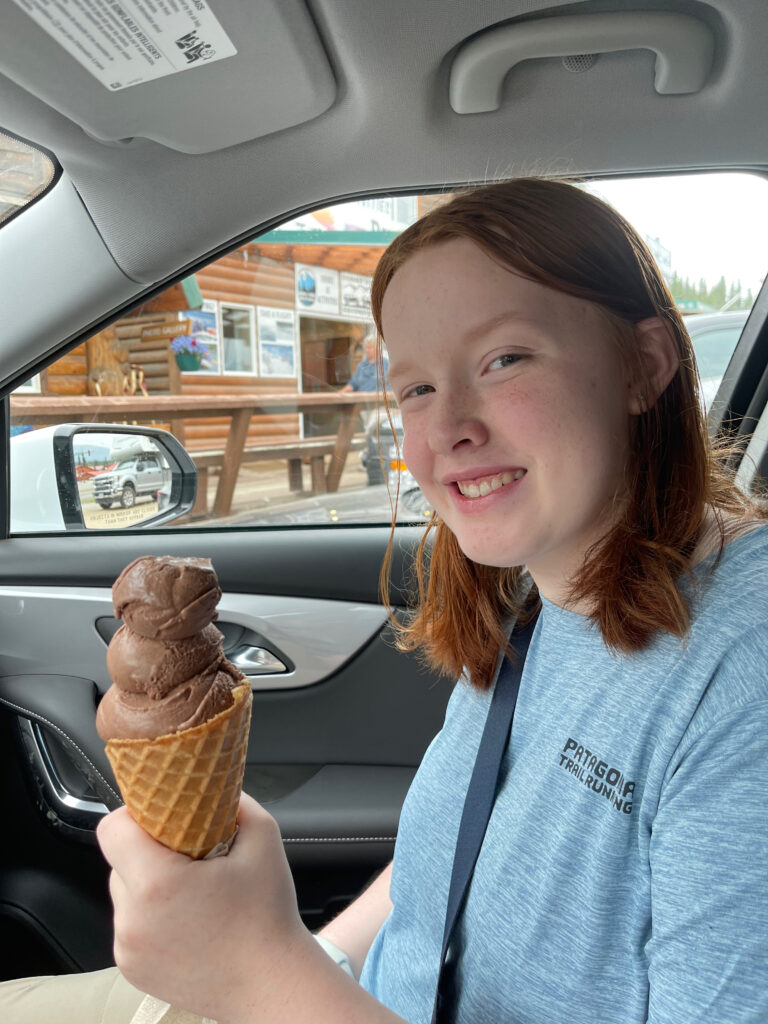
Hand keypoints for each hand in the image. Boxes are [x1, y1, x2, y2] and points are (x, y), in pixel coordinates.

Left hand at [97, 793, 308, 1021]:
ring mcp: (128, 948)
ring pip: (124, 893)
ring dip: (149, 884)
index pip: (113, 828)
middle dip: (148, 850)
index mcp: (157, 882)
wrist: (272, 984)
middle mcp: (132, 918)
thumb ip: (234, 801)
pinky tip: (187, 921)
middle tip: (188, 855)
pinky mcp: (131, 969)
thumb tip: (212, 787)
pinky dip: (151, 917)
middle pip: (119, 859)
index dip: (135, 814)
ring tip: (191, 892)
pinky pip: (130, 925)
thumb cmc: (268, 915)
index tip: (162, 817)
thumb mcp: (263, 837)